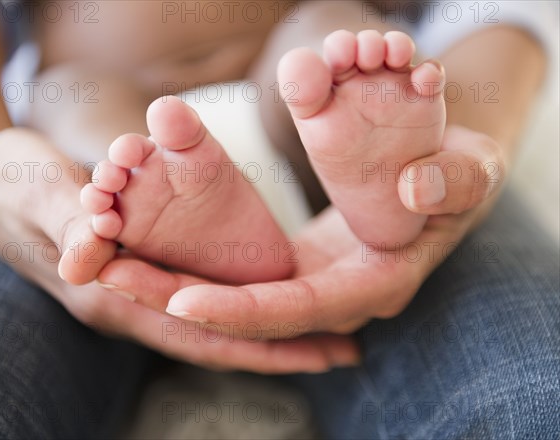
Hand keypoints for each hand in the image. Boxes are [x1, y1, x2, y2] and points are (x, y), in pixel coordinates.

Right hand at [0, 128, 358, 372]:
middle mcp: (132, 299)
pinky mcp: (142, 259)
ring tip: (326, 326)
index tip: (321, 357)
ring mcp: (139, 282)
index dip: (260, 350)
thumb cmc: (8, 182)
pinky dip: (237, 294)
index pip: (199, 337)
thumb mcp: (38, 191)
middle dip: (280, 346)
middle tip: (344, 349)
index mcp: (111, 295)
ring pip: (214, 313)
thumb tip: (91, 250)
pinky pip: (197, 284)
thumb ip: (66, 217)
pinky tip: (270, 288)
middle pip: (219, 334)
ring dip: (267, 323)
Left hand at [147, 125, 504, 335]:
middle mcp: (339, 296)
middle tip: (113, 277)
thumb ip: (454, 181)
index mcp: (376, 283)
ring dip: (174, 282)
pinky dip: (197, 264)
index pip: (302, 310)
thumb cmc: (461, 174)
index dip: (243, 310)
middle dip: (182, 301)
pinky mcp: (300, 265)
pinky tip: (152, 248)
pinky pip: (241, 273)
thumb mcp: (472, 170)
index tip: (181, 302)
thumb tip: (417, 193)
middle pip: (250, 313)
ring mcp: (315, 283)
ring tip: (110, 260)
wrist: (444, 177)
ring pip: (236, 296)